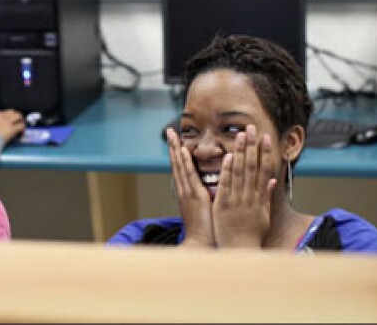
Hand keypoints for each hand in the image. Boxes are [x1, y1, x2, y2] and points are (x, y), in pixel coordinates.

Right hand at [0, 110, 24, 144]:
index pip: (3, 112)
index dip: (7, 116)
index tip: (9, 120)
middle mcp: (1, 116)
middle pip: (11, 112)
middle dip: (15, 115)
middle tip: (18, 120)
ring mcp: (7, 122)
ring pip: (18, 116)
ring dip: (21, 119)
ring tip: (22, 124)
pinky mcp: (12, 128)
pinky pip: (21, 126)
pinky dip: (23, 128)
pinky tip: (22, 132)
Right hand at [166, 128, 214, 247]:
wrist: (200, 244)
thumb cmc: (204, 230)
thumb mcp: (202, 211)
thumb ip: (202, 199)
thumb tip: (205, 191)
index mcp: (186, 193)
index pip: (180, 169)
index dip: (177, 154)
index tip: (176, 141)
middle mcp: (184, 190)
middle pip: (176, 164)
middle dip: (173, 147)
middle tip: (170, 131)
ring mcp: (188, 192)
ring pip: (180, 167)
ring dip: (177, 150)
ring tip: (174, 135)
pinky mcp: (195, 196)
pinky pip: (189, 176)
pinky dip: (185, 163)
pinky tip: (183, 151)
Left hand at [211, 125, 276, 248]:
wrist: (240, 251)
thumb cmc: (251, 235)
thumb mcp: (263, 215)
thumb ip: (266, 196)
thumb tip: (272, 180)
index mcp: (258, 197)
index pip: (263, 169)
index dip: (264, 152)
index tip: (265, 137)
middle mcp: (250, 196)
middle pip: (252, 166)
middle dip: (251, 146)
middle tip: (251, 128)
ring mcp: (237, 199)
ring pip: (240, 172)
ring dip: (241, 152)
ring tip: (241, 135)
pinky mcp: (224, 205)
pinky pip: (226, 184)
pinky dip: (228, 170)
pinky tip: (229, 156)